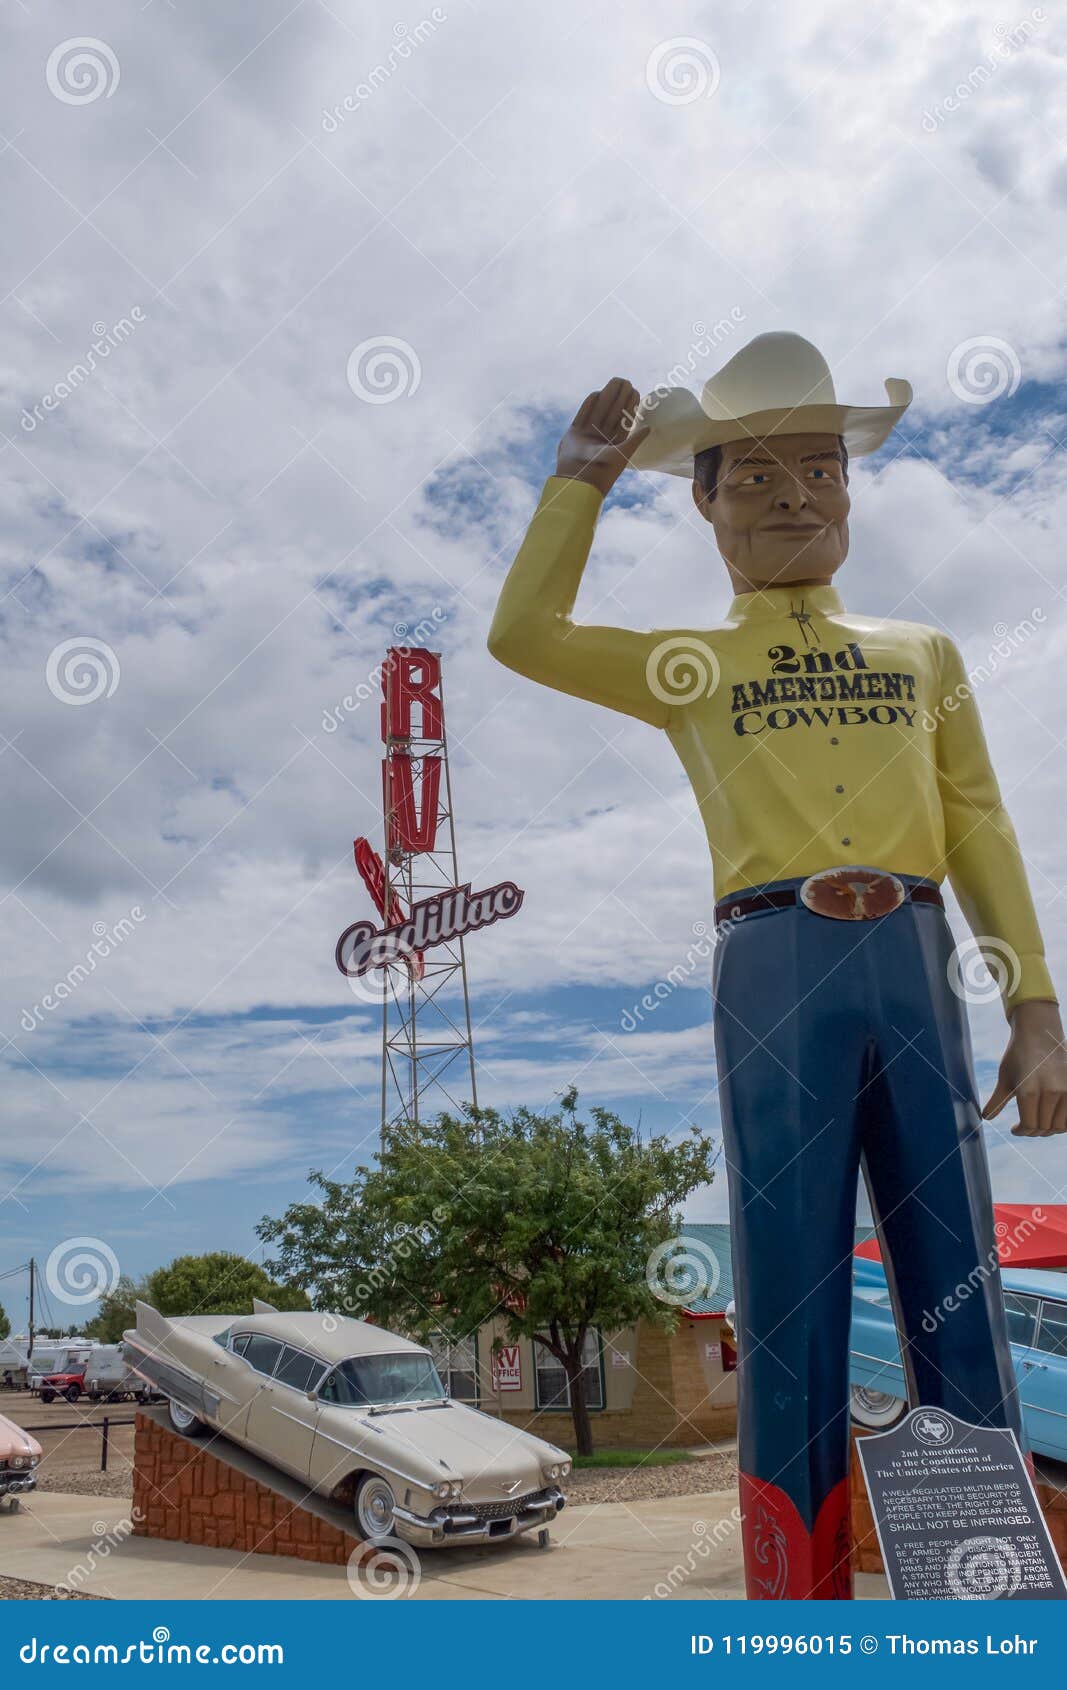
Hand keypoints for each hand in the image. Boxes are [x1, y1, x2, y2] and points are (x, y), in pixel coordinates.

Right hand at [556, 378, 649, 497]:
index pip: (624, 419)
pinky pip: (583, 414)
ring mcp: (588, 434)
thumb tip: (649, 428)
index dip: (630, 404)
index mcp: (615, 442)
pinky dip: (589, 404)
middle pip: (612, 412)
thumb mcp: (621, 455)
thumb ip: (634, 441)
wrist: (577, 478)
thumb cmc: (602, 469)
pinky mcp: (574, 434)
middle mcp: (602, 437)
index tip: (635, 391)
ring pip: (599, 411)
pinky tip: (597, 393)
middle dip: (619, 396)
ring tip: (613, 382)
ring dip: (606, 396)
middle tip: (625, 381)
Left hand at [982, 1000, 1066, 1135]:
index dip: (1021, 1131)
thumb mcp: (1004, 1078)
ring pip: (1060, 1126)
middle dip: (1033, 1132)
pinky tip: (1052, 1117)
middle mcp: (1050, 1092)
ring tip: (1039, 1123)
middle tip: (1025, 1127)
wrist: (1039, 1033)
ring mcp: (1066, 1090)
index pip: (1029, 1126)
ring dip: (1048, 1129)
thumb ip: (997, 1101)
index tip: (1015, 1129)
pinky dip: (1062, 1122)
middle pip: (1044, 1128)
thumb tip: (985, 1118)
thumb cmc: (1018, 1055)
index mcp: (1029, 1091)